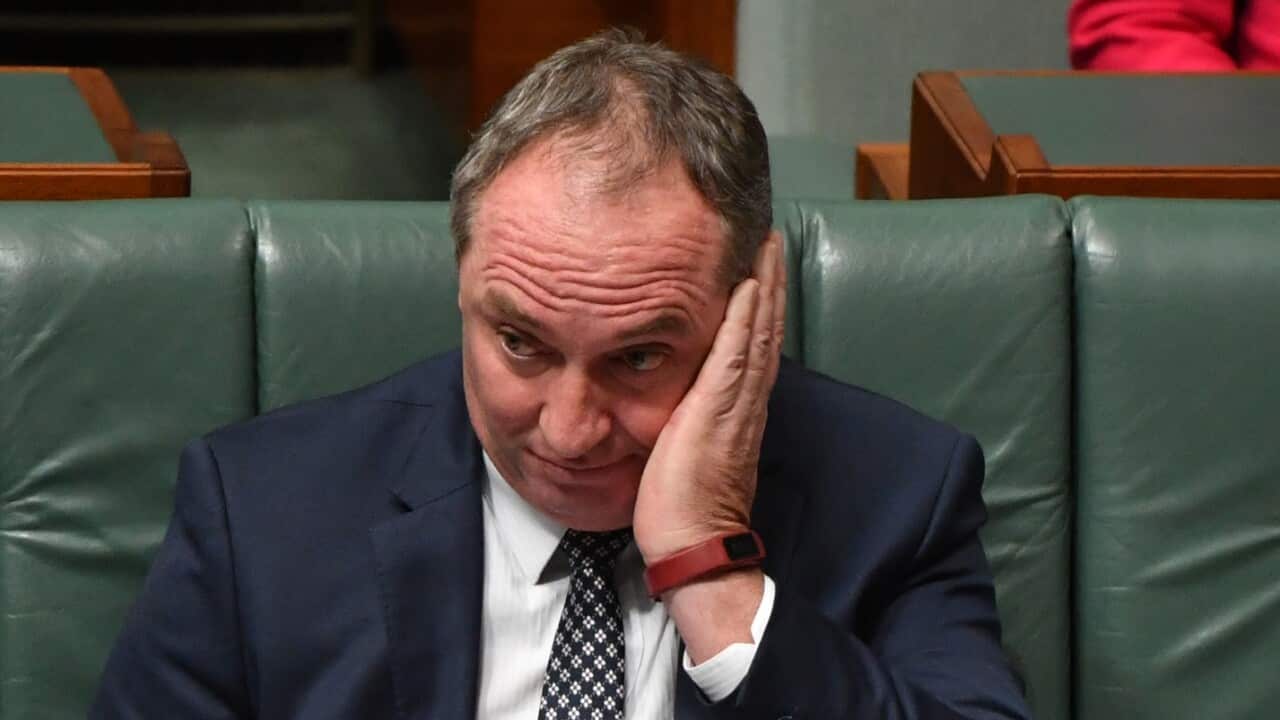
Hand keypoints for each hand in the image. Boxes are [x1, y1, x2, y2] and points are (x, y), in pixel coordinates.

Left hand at [632, 230, 785, 563]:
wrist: (691, 543)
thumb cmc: (682, 505)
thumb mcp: (685, 444)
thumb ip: (691, 413)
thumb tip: (677, 392)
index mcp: (738, 406)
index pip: (754, 342)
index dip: (760, 302)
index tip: (759, 264)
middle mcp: (747, 399)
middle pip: (765, 327)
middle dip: (769, 280)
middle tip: (771, 237)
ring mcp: (737, 403)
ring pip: (758, 331)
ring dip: (764, 285)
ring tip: (767, 244)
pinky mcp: (719, 409)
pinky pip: (737, 353)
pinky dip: (745, 317)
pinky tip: (748, 285)